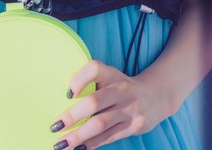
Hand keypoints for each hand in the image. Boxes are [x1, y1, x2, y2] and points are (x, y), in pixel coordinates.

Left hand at [50, 60, 172, 148]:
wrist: (155, 96)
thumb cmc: (122, 86)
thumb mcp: (110, 77)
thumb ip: (91, 84)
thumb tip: (63, 101)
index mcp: (111, 74)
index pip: (94, 69)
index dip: (79, 79)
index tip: (67, 94)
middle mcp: (121, 90)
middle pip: (94, 102)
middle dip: (73, 116)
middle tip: (56, 126)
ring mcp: (129, 109)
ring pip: (101, 124)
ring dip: (79, 136)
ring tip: (62, 143)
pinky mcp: (134, 126)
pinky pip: (110, 136)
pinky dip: (93, 143)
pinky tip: (80, 148)